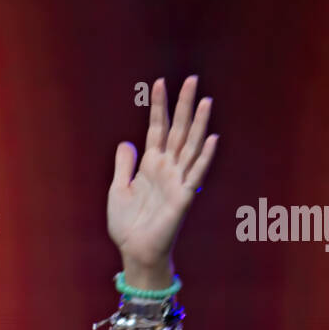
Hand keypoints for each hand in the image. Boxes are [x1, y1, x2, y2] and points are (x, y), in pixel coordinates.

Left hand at [107, 75, 218, 268]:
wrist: (134, 251)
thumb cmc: (127, 224)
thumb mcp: (117, 189)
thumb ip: (124, 165)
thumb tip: (126, 142)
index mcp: (150, 165)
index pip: (157, 128)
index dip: (159, 107)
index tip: (160, 83)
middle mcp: (167, 168)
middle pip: (177, 130)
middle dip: (183, 105)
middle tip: (191, 79)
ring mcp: (177, 181)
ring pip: (190, 146)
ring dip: (198, 124)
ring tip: (204, 100)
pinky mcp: (184, 198)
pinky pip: (196, 174)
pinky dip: (203, 158)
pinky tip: (211, 139)